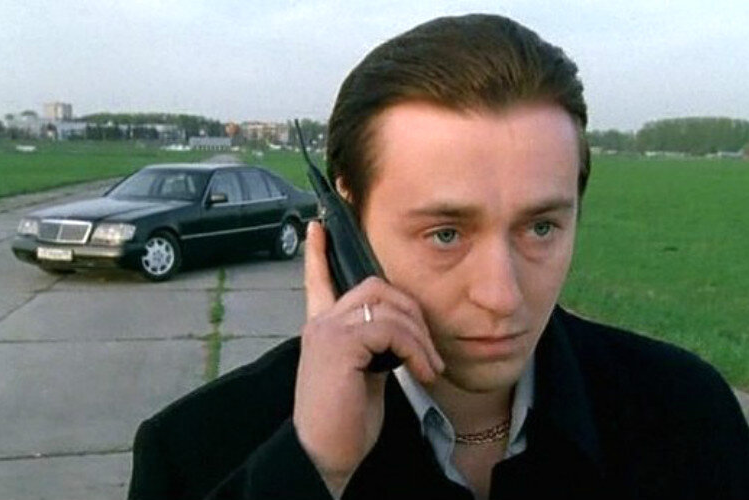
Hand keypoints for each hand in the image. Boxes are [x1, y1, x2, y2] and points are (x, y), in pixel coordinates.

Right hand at [293, 222, 443, 495]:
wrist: (329, 454)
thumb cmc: (348, 420)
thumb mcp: (365, 374)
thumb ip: (374, 345)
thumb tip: (402, 331)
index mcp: (324, 329)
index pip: (318, 281)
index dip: (320, 253)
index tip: (319, 225)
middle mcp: (320, 323)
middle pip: (375, 287)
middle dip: (412, 311)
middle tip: (429, 350)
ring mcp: (326, 331)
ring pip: (387, 305)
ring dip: (419, 336)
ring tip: (430, 367)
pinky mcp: (338, 344)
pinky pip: (390, 328)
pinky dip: (414, 348)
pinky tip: (421, 373)